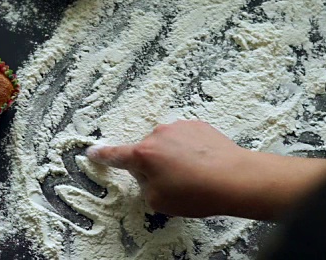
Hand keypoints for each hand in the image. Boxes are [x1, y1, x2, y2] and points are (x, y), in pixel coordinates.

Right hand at [86, 120, 325, 219]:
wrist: (234, 177)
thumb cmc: (197, 192)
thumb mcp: (160, 200)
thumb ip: (145, 185)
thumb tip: (149, 175)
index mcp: (144, 155)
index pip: (115, 155)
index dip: (102, 155)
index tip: (91, 151)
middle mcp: (158, 135)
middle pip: (146, 152)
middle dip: (153, 165)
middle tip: (172, 183)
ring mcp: (179, 127)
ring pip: (167, 144)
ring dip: (173, 156)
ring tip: (193, 174)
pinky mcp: (197, 124)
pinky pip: (185, 138)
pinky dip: (189, 149)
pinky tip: (202, 163)